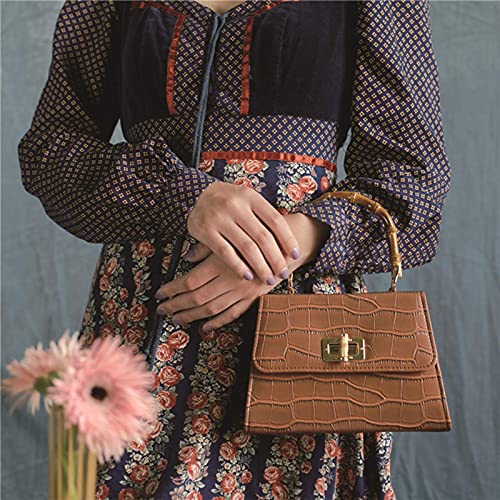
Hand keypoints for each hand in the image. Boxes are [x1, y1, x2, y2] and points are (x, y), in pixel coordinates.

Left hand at [155, 211, 330, 330]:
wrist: (287, 246)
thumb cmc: (256, 236)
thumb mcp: (230, 237)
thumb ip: (208, 248)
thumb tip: (187, 256)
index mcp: (222, 263)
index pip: (191, 281)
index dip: (173, 289)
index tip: (159, 294)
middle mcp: (230, 280)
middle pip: (197, 298)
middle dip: (176, 305)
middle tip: (161, 310)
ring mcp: (242, 292)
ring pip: (212, 309)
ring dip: (192, 316)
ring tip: (177, 319)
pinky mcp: (252, 299)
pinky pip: (232, 314)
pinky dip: (217, 323)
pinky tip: (204, 328)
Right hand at [186, 183, 301, 284]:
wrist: (197, 194)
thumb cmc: (231, 201)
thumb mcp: (248, 200)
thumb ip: (265, 216)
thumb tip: (290, 241)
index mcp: (250, 196)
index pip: (275, 220)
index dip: (288, 240)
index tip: (296, 256)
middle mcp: (235, 205)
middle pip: (263, 237)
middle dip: (276, 258)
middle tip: (283, 274)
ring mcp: (219, 218)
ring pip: (246, 247)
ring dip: (260, 267)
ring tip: (269, 279)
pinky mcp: (204, 230)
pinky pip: (225, 253)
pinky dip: (238, 266)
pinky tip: (248, 277)